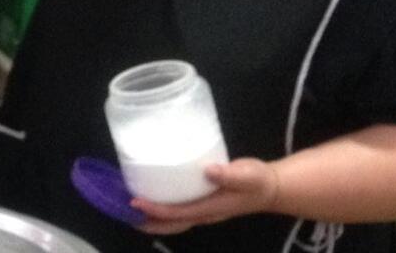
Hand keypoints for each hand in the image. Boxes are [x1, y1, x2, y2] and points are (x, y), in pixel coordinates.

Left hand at [133, 158, 280, 235]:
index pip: (177, 213)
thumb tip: (209, 171)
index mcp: (210, 208)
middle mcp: (203, 213)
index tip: (136, 201)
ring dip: (153, 216)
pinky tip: (153, 195)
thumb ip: (230, 174)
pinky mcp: (202, 203)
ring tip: (132, 206)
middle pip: (171, 224)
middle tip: (125, 211)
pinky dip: (163, 208)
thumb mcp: (247, 175)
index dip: (156, 209)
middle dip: (148, 221)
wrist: (270, 188)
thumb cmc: (257, 181)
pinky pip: (179, 210)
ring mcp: (203, 210)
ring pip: (174, 220)